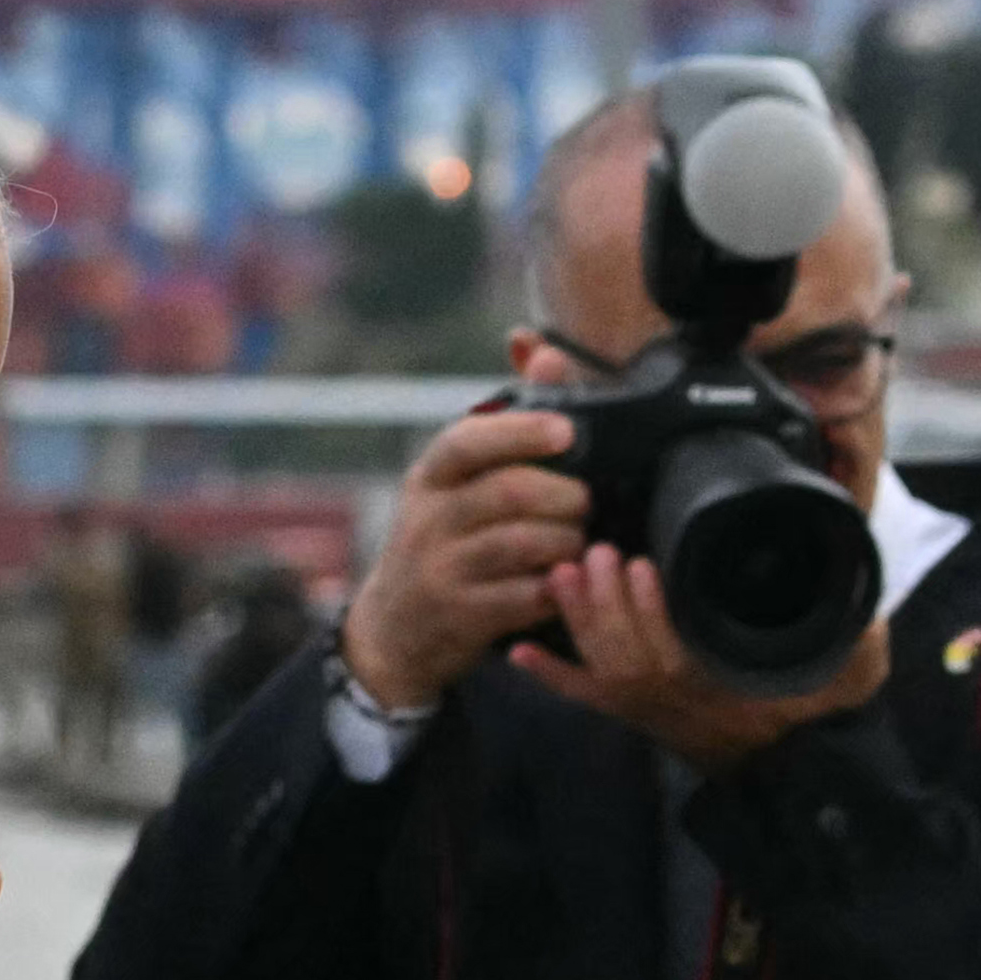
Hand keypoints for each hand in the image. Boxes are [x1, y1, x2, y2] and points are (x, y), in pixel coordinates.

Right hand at [338, 404, 591, 715]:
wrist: (394, 629)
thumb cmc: (444, 538)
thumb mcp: (457, 480)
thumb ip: (507, 418)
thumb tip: (543, 350)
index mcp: (431, 475)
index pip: (469, 441)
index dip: (523, 432)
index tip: (567, 431)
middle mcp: (430, 519)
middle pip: (511, 492)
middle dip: (564, 495)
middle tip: (585, 502)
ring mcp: (442, 570)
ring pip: (524, 544)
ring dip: (567, 541)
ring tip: (580, 540)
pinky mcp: (461, 617)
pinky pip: (524, 597)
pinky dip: (555, 588)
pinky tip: (565, 582)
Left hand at [531, 548, 891, 778]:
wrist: (796, 774)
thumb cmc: (818, 715)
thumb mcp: (853, 676)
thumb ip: (859, 643)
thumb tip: (867, 607)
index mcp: (727, 690)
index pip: (679, 656)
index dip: (654, 615)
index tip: (646, 564)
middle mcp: (681, 706)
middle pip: (628, 658)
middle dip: (606, 606)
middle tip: (596, 551)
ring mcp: (655, 713)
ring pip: (604, 673)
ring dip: (579, 624)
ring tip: (564, 573)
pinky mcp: (638, 717)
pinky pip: (588, 701)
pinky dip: (552, 678)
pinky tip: (517, 651)